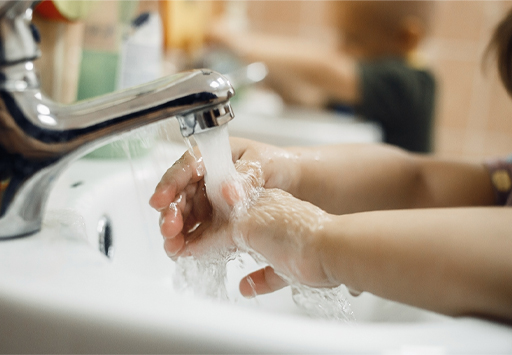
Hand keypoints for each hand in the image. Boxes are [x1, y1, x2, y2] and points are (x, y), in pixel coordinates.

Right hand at [149, 137, 296, 257]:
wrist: (297, 182)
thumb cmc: (279, 164)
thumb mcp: (263, 164)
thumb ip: (245, 177)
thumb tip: (226, 192)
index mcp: (215, 157)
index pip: (185, 167)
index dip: (170, 183)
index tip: (161, 200)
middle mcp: (207, 178)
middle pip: (180, 194)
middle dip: (171, 213)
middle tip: (169, 230)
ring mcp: (211, 199)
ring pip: (185, 215)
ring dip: (176, 231)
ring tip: (173, 247)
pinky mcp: (217, 219)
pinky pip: (199, 230)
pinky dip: (191, 241)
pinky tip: (185, 252)